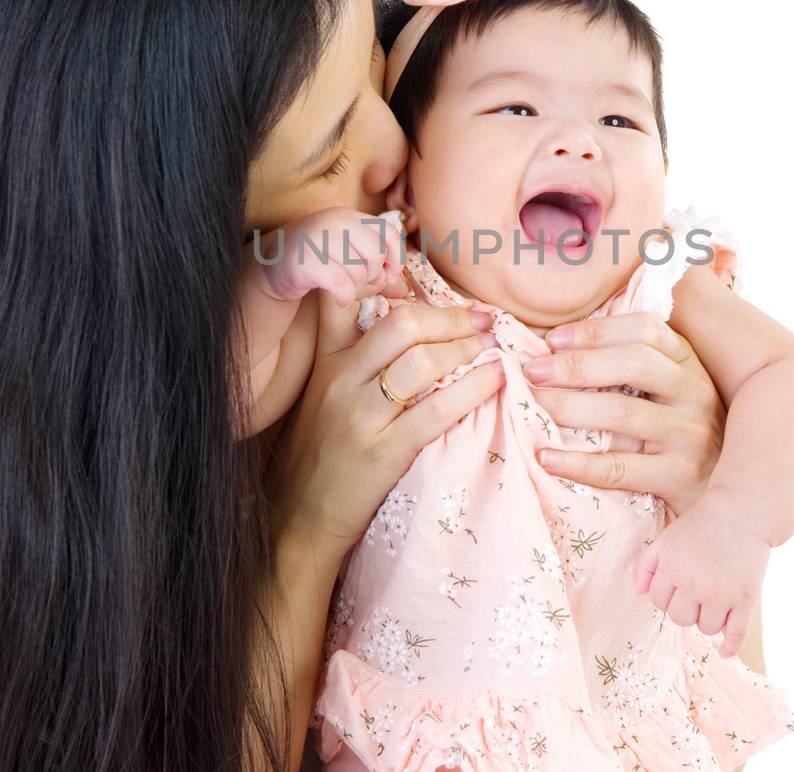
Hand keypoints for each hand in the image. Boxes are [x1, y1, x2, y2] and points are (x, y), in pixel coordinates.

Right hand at [256, 208, 403, 306]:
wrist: (274, 264)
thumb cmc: (318, 258)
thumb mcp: (347, 249)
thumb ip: (373, 259)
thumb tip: (397, 282)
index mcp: (350, 216)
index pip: (388, 232)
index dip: (395, 256)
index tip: (389, 274)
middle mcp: (335, 221)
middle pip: (375, 253)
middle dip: (374, 274)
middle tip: (364, 282)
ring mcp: (319, 239)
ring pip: (359, 270)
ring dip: (356, 286)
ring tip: (344, 286)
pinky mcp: (306, 261)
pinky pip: (341, 284)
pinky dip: (344, 297)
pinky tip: (339, 298)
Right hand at [268, 299, 504, 565]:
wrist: (300, 519)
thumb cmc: (320, 456)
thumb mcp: (321, 396)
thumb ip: (350, 357)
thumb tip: (404, 322)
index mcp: (326, 361)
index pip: (344, 298)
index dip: (382, 274)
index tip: (423, 277)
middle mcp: (340, 380)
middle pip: (403, 323)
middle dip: (451, 317)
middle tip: (482, 319)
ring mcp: (361, 415)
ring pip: (423, 361)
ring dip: (468, 348)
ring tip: (492, 349)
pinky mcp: (383, 451)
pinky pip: (438, 410)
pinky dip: (475, 389)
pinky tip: (494, 381)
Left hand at [525, 312, 724, 514]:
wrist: (731, 494)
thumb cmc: (681, 434)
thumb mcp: (669, 392)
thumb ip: (630, 366)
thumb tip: (556, 345)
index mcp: (688, 363)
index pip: (645, 329)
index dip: (596, 330)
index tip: (553, 339)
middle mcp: (695, 392)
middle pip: (634, 363)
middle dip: (576, 364)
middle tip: (532, 372)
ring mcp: (691, 435)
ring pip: (623, 413)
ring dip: (570, 407)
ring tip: (532, 408)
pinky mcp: (681, 477)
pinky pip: (620, 468)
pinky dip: (578, 463)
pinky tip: (546, 458)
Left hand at [636, 488, 770, 658]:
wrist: (740, 513)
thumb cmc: (700, 526)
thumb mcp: (666, 539)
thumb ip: (647, 565)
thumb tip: (637, 593)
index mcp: (673, 569)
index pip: (659, 602)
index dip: (667, 596)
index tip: (679, 586)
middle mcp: (696, 584)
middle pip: (681, 619)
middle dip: (685, 610)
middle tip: (696, 594)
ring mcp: (723, 594)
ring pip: (707, 629)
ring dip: (707, 620)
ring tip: (714, 602)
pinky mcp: (747, 599)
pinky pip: (737, 634)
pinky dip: (730, 647)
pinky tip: (724, 651)